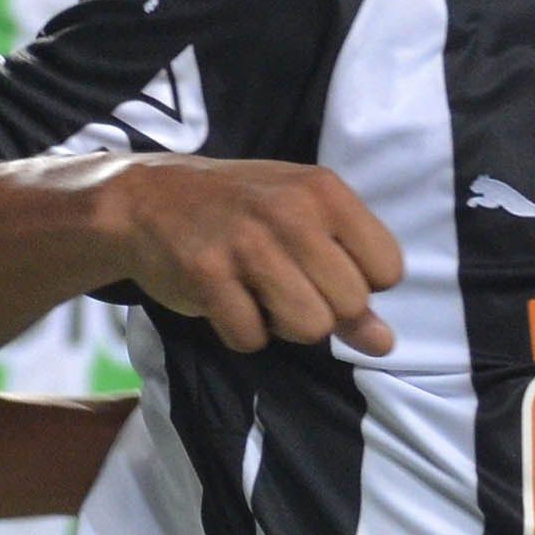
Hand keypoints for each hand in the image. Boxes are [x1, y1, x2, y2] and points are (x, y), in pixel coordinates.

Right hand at [95, 157, 402, 355]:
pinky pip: (251, 338)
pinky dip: (241, 332)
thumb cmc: (239, 210)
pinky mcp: (206, 274)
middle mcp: (291, 212)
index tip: (324, 271)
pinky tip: (226, 300)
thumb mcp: (303, 225)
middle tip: (284, 284)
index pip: (387, 269)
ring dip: (283, 325)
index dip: (360, 285)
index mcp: (324, 191)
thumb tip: (384, 342)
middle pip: (349, 305)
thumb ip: (349, 278)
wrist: (147, 199)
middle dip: (322, 310)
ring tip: (258, 294)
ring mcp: (247, 243)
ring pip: (309, 327)